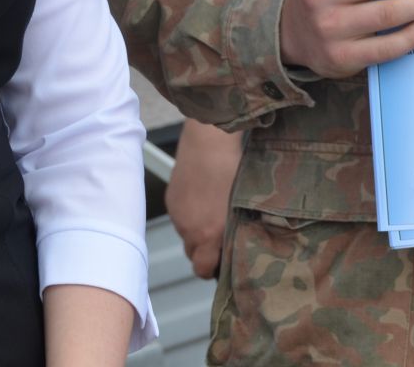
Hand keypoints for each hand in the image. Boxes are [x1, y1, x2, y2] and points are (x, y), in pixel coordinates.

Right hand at [165, 121, 240, 278]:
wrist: (209, 143)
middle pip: (192, 254)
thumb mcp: (241, 209)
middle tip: (219, 238)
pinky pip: (180, 218)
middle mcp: (190, 230)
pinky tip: (201, 198)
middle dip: (204, 252)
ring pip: (186, 235)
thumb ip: (234, 234)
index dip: (211, 270)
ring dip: (196, 231)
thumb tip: (235, 249)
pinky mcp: (171, 200)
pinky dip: (189, 215)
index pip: (201, 270)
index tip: (221, 263)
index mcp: (209, 235)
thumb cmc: (233, 172)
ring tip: (211, 213)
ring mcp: (178, 215)